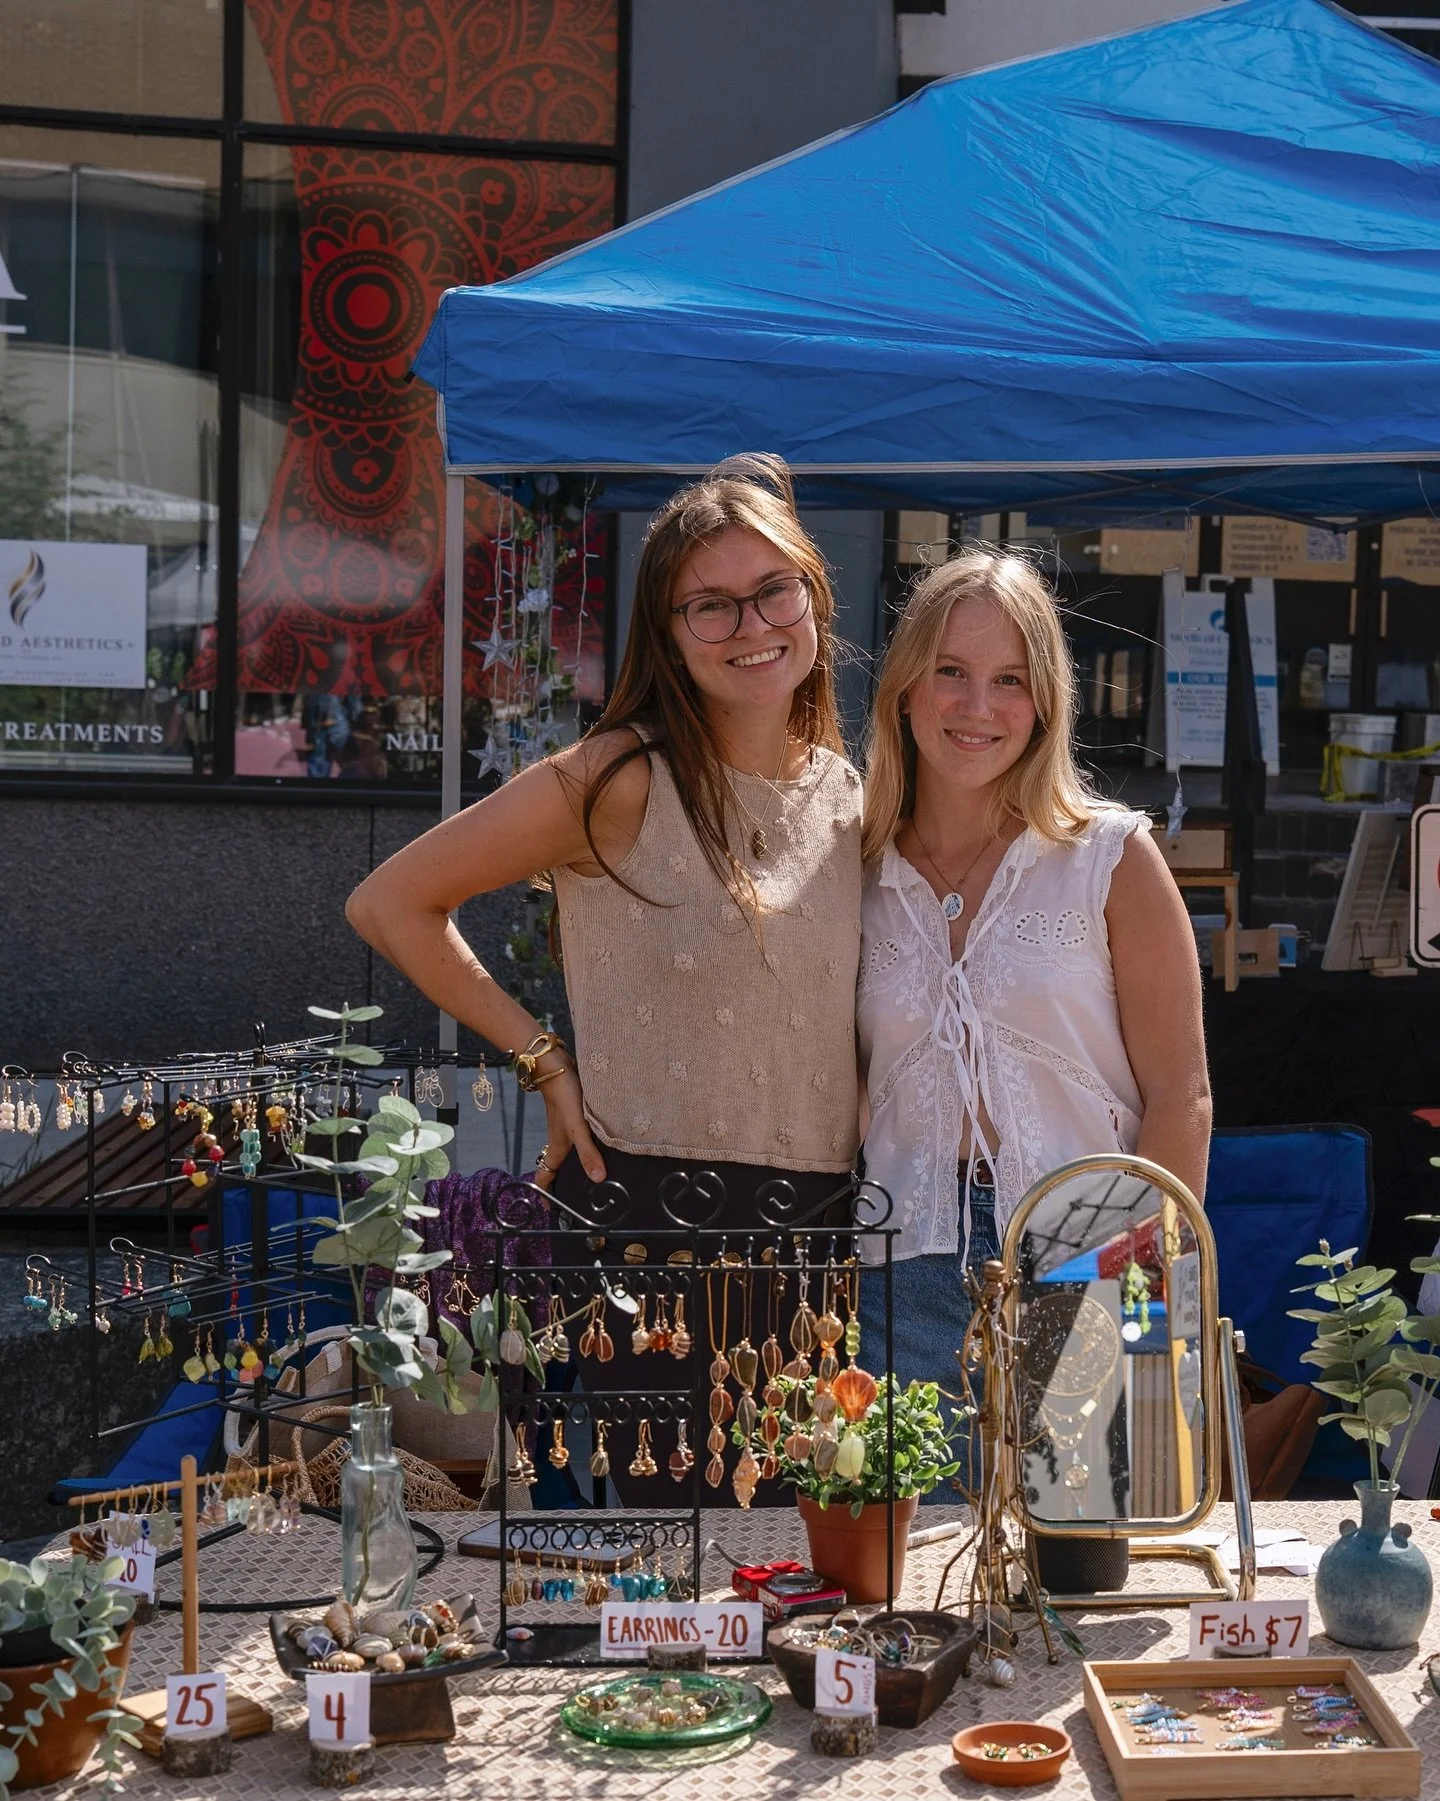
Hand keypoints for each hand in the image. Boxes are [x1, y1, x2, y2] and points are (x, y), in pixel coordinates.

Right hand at [531, 1065, 606, 1189]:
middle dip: (565, 1182)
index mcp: (556, 1147)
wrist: (557, 1067)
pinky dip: (589, 1145)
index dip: (545, 1194)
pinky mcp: (575, 1115)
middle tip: (583, 1196)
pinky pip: (581, 1137)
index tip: (551, 1211)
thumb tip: (598, 1180)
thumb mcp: (578, 1129)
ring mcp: (567, 1127)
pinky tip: (606, 1146)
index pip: (544, 1176)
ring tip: (598, 1175)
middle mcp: (560, 1140)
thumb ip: (588, 1153)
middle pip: (559, 1167)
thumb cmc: (564, 1099)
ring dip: (579, 1163)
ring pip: (571, 1151)